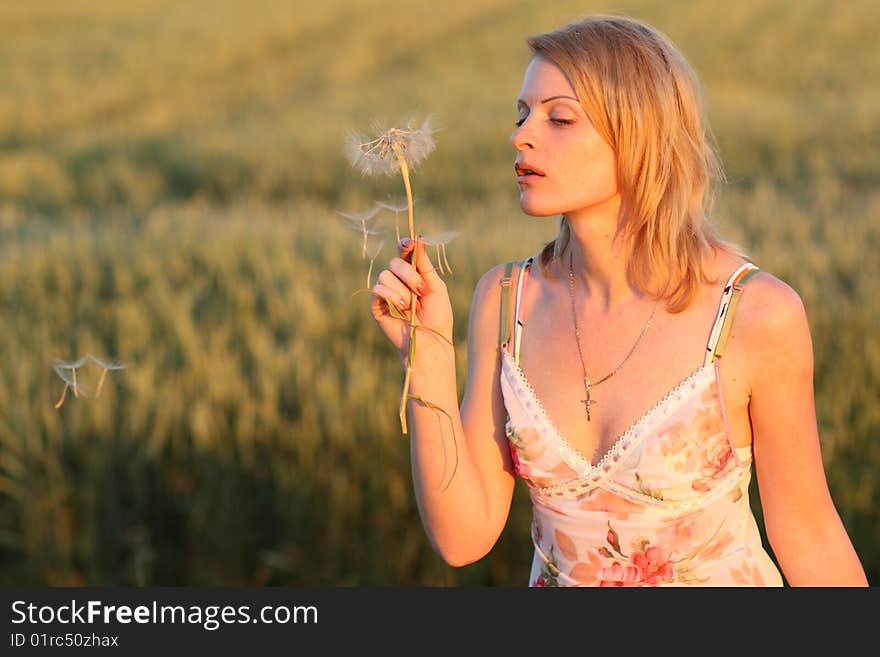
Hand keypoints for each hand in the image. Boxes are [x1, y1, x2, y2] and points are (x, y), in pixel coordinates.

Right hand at [370, 237, 453, 362]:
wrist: (430, 341)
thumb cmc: (438, 316)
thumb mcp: (436, 287)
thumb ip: (425, 265)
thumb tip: (419, 239)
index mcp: (414, 274)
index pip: (404, 253)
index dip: (405, 245)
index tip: (408, 243)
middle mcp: (398, 281)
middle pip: (394, 262)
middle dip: (409, 275)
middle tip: (422, 291)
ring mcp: (386, 293)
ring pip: (385, 275)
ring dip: (402, 290)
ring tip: (411, 306)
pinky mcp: (377, 305)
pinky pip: (377, 289)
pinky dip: (391, 296)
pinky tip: (401, 308)